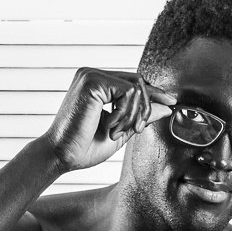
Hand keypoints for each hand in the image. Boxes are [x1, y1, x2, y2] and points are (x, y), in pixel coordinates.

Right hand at [43, 68, 176, 173]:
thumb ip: (141, 117)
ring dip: (132, 115)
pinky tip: (109, 126)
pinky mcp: (92, 82)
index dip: (152, 93)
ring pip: (135, 88)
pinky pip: (128, 92)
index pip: (132, 82)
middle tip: (136, 129)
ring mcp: (91, 75)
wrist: (61, 156)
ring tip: (114, 132)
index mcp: (95, 83)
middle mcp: (92, 74)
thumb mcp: (121, 130)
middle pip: (137, 82)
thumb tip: (166, 108)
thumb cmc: (84, 147)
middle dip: (145, 107)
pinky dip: (124, 113)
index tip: (170, 102)